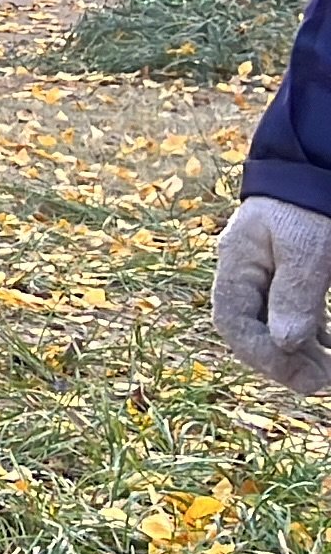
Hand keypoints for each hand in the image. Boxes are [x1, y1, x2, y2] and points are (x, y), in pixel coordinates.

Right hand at [214, 196, 330, 391]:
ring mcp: (266, 276)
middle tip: (322, 383)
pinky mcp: (289, 277)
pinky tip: (328, 349)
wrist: (319, 170)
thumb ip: (294, 294)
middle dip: (283, 362)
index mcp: (236, 263)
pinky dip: (310, 338)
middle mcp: (244, 274)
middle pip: (250, 330)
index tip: (301, 377)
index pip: (232, 321)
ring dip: (298, 355)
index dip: (261, 355)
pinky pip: (293, 316)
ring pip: (272, 326)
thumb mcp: (306, 249)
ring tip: (328, 373)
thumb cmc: (310, 208)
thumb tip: (285, 343)